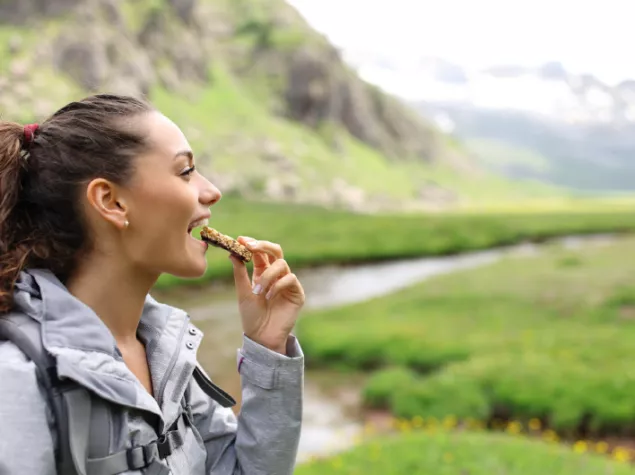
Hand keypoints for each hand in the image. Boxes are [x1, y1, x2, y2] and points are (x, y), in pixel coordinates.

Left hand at [228, 236, 304, 353]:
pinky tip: (269, 296)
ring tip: (258, 291)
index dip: (252, 243)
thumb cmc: (251, 316)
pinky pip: (290, 279)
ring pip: (281, 264)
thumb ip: (240, 273)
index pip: (260, 252)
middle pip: (275, 250)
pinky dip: (277, 285)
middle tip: (250, 246)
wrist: (261, 336)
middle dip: (263, 245)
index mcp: (263, 272)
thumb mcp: (242, 292)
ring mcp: (287, 282)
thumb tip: (232, 252)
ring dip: (267, 275)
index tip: (241, 240)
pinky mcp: (297, 293)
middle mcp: (276, 274)